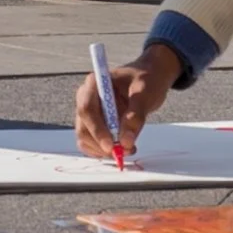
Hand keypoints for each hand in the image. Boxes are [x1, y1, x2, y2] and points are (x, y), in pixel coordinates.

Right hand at [75, 45, 180, 160]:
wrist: (149, 80)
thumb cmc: (146, 80)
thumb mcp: (145, 94)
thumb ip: (135, 116)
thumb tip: (125, 141)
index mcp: (95, 83)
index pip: (87, 109)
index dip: (96, 129)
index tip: (111, 146)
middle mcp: (87, 97)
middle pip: (83, 127)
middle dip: (101, 144)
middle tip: (124, 151)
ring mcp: (89, 112)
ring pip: (86, 138)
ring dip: (104, 150)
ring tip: (129, 148)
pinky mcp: (95, 124)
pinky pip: (92, 143)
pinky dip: (104, 151)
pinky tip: (123, 147)